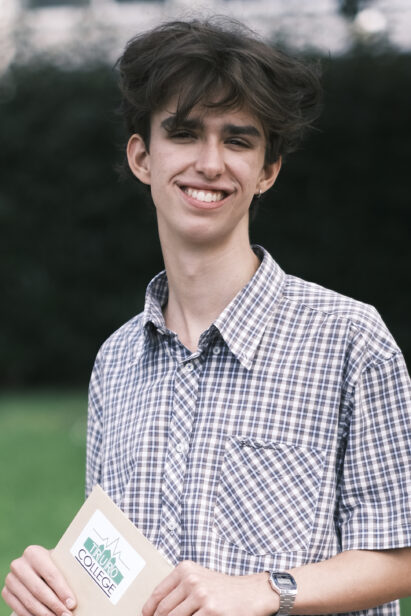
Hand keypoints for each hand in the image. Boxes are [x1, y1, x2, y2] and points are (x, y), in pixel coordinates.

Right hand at [2, 545, 76, 615]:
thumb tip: (84, 589)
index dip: (62, 590)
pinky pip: (20, 609)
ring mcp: (10, 579)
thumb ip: (66, 571)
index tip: (72, 604)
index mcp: (34, 553)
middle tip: (67, 615)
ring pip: (30, 602)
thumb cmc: (53, 564)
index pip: (51, 574)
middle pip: (39, 590)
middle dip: (55, 605)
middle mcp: (19, 564)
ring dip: (45, 614)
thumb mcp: (58, 562)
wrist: (34, 567)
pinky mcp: (6, 592)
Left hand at [142, 560, 277, 615]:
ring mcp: (201, 597)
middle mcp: (192, 581)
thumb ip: (179, 590)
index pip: (158, 594)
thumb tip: (157, 610)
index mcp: (186, 570)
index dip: (149, 610)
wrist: (251, 593)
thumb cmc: (223, 589)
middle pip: (163, 611)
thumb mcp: (199, 579)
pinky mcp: (211, 612)